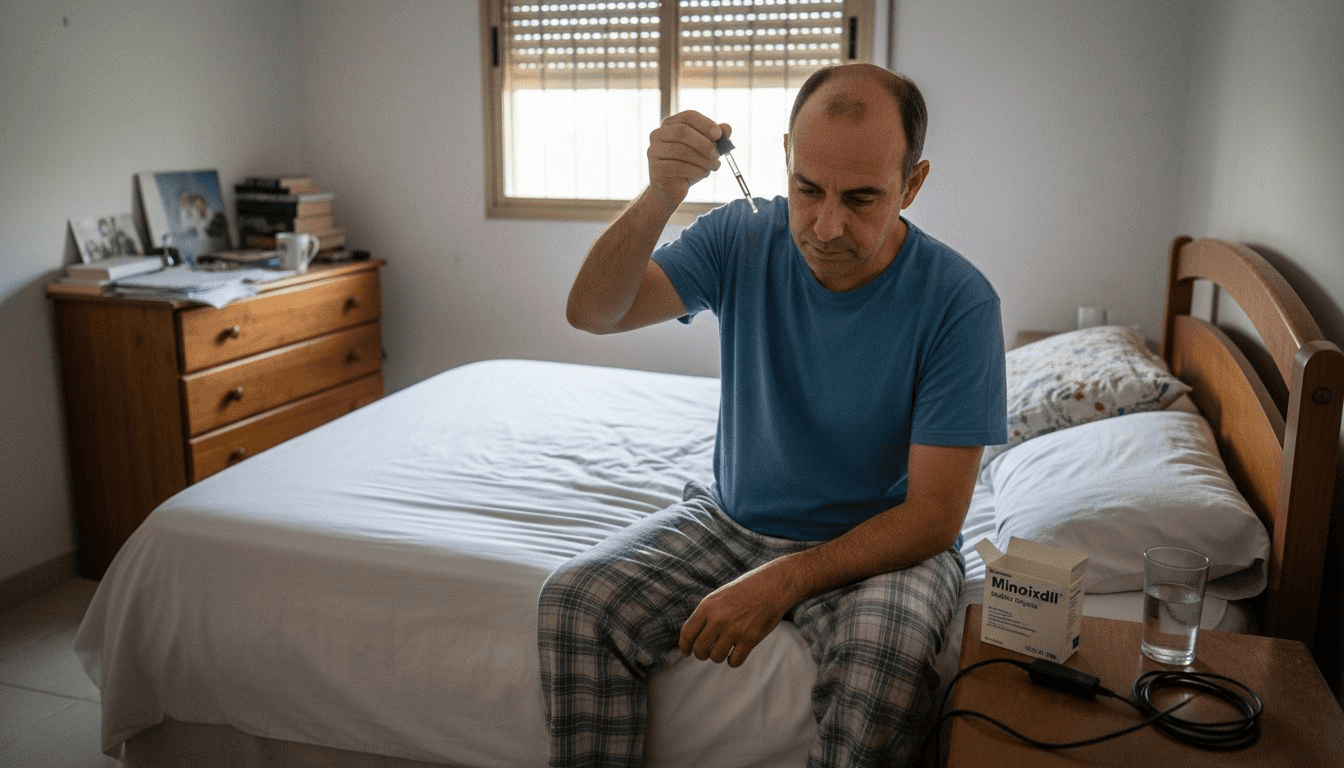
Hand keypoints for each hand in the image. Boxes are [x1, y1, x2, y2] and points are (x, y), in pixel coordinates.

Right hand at [647, 111, 729, 207]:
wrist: (672, 189)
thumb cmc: (689, 166)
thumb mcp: (705, 151)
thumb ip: (715, 138)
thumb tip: (727, 128)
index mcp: (671, 124)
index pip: (688, 116)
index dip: (705, 124)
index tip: (719, 135)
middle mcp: (658, 134)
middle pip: (682, 131)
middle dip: (704, 143)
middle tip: (717, 155)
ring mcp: (654, 150)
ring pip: (680, 150)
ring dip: (702, 159)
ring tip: (714, 167)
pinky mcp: (655, 168)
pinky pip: (676, 167)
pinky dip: (695, 170)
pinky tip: (704, 174)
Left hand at [678, 565, 794, 667]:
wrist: (772, 585)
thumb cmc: (744, 591)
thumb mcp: (719, 597)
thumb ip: (705, 615)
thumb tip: (692, 639)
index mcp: (707, 606)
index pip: (687, 633)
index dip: (684, 646)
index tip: (685, 652)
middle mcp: (718, 619)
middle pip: (700, 649)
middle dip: (701, 654)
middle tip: (706, 653)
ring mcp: (734, 630)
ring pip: (716, 657)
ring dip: (718, 656)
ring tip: (724, 649)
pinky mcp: (750, 639)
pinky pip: (734, 661)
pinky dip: (733, 661)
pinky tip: (736, 653)